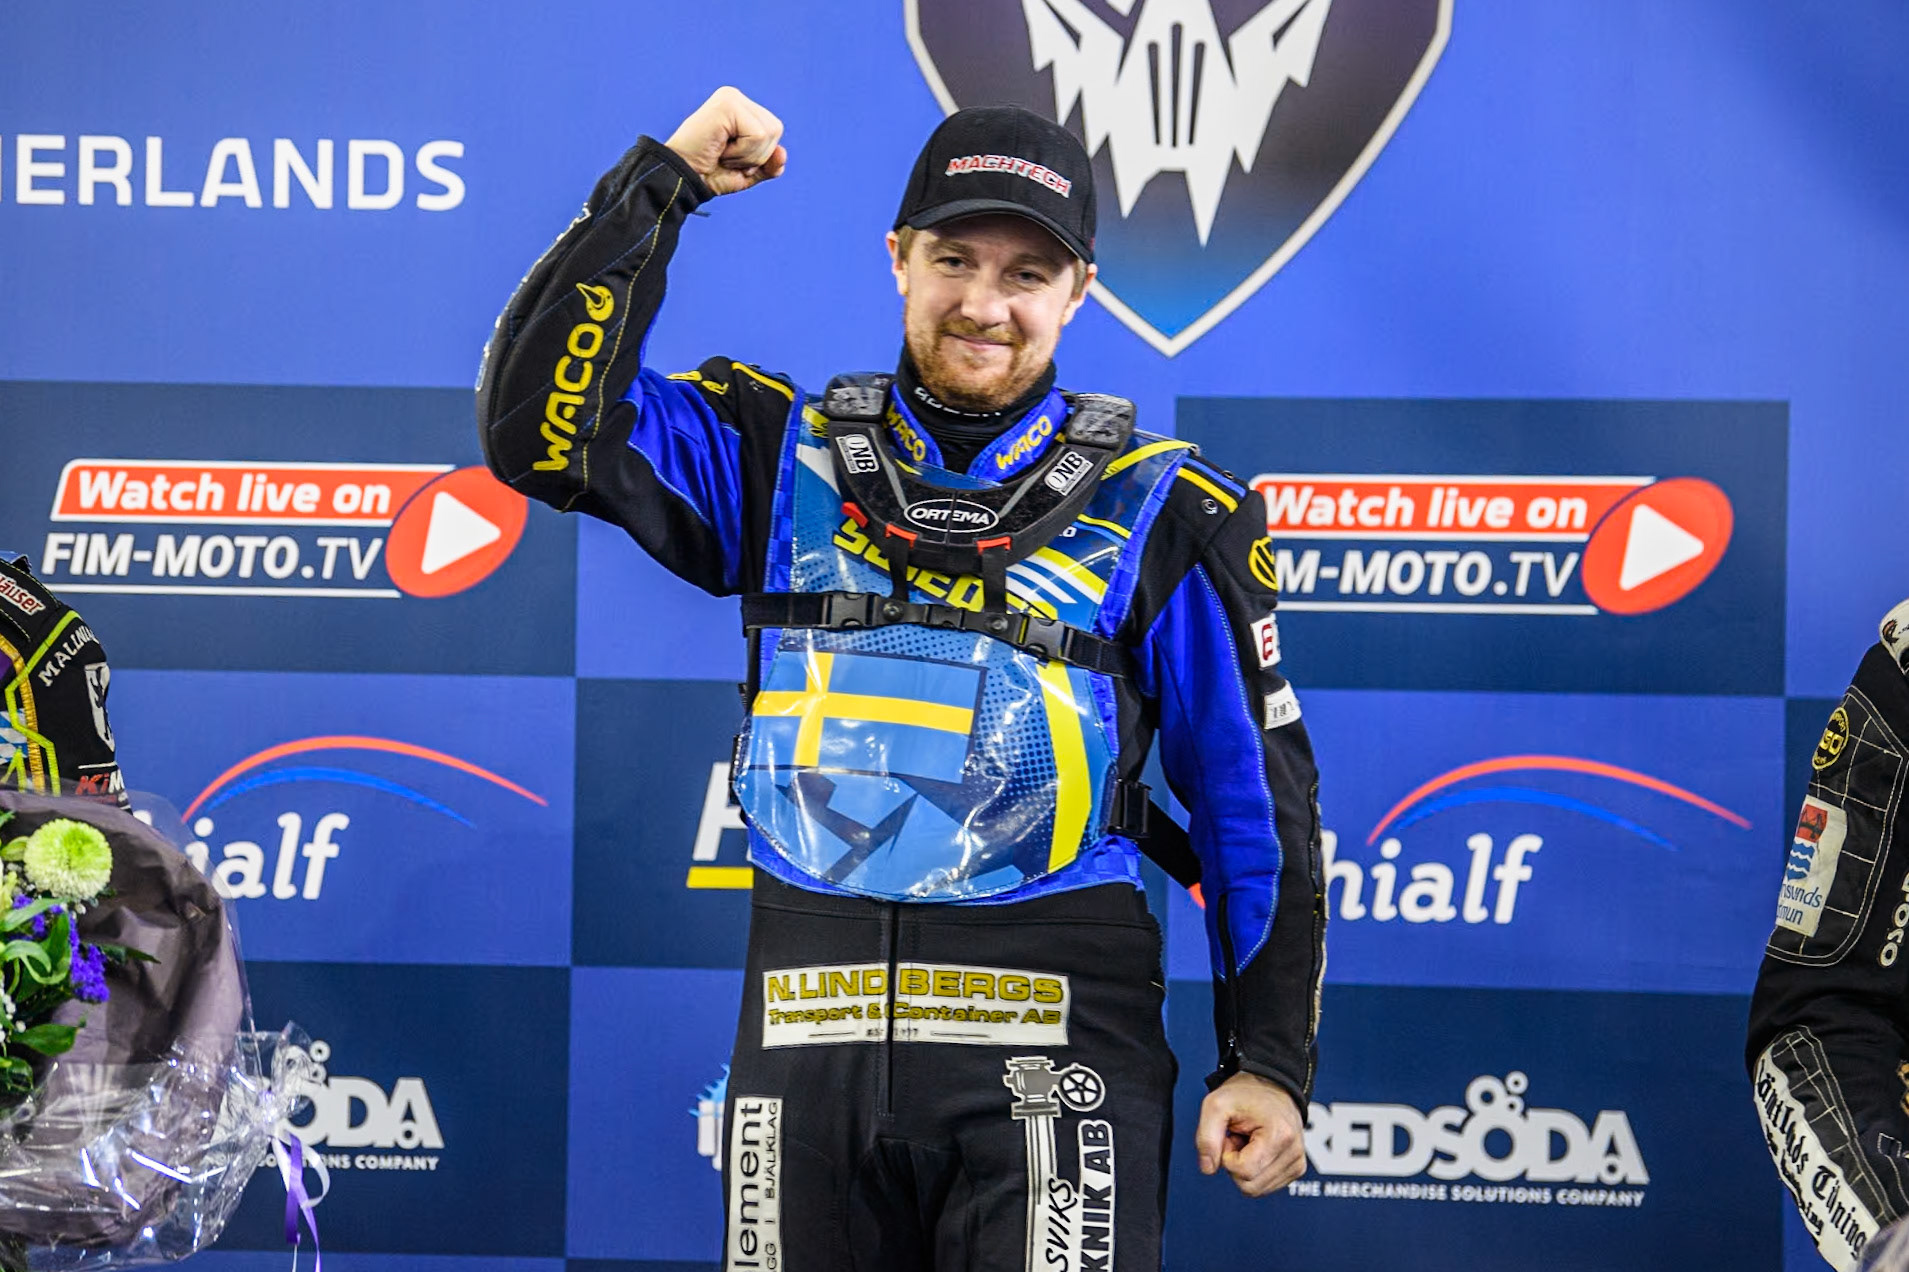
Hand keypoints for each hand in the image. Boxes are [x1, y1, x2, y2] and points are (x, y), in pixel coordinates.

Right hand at [664, 86, 786, 195]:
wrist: (683, 180)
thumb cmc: (709, 175)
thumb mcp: (748, 173)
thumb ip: (769, 165)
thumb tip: (782, 152)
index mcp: (741, 109)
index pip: (774, 131)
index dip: (759, 155)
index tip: (731, 158)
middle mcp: (736, 98)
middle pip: (776, 129)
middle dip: (755, 155)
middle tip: (726, 156)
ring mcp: (731, 97)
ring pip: (768, 133)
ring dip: (747, 155)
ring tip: (722, 153)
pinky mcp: (726, 104)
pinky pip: (757, 135)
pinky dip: (742, 152)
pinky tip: (720, 149)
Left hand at [1195, 1071, 1306, 1196]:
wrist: (1270, 1086)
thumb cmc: (1245, 1094)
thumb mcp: (1216, 1105)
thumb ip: (1206, 1137)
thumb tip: (1208, 1169)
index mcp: (1279, 1135)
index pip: (1244, 1171)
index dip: (1227, 1156)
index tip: (1231, 1135)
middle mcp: (1294, 1153)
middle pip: (1249, 1186)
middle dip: (1235, 1164)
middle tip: (1238, 1138)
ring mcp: (1297, 1163)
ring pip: (1256, 1190)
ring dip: (1244, 1168)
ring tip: (1248, 1141)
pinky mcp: (1296, 1169)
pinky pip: (1264, 1187)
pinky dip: (1254, 1171)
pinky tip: (1256, 1148)